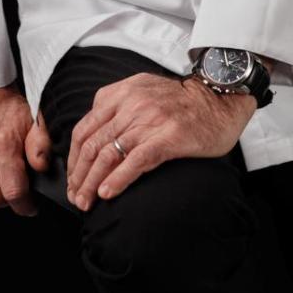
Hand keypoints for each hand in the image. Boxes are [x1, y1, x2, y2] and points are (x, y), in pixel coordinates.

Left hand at [66, 73, 255, 212]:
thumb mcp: (143, 91)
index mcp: (122, 93)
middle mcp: (132, 104)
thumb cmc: (182, 102)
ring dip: (92, 182)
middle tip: (76, 197)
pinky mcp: (168, 137)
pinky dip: (118, 179)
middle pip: (93, 145)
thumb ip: (117, 106)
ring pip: (109, 154)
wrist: (219, 100)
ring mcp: (150, 120)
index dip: (73, 159)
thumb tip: (93, 138)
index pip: (85, 129)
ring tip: (87, 201)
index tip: (73, 178)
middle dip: (79, 176)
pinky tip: (108, 193)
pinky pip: (135, 161)